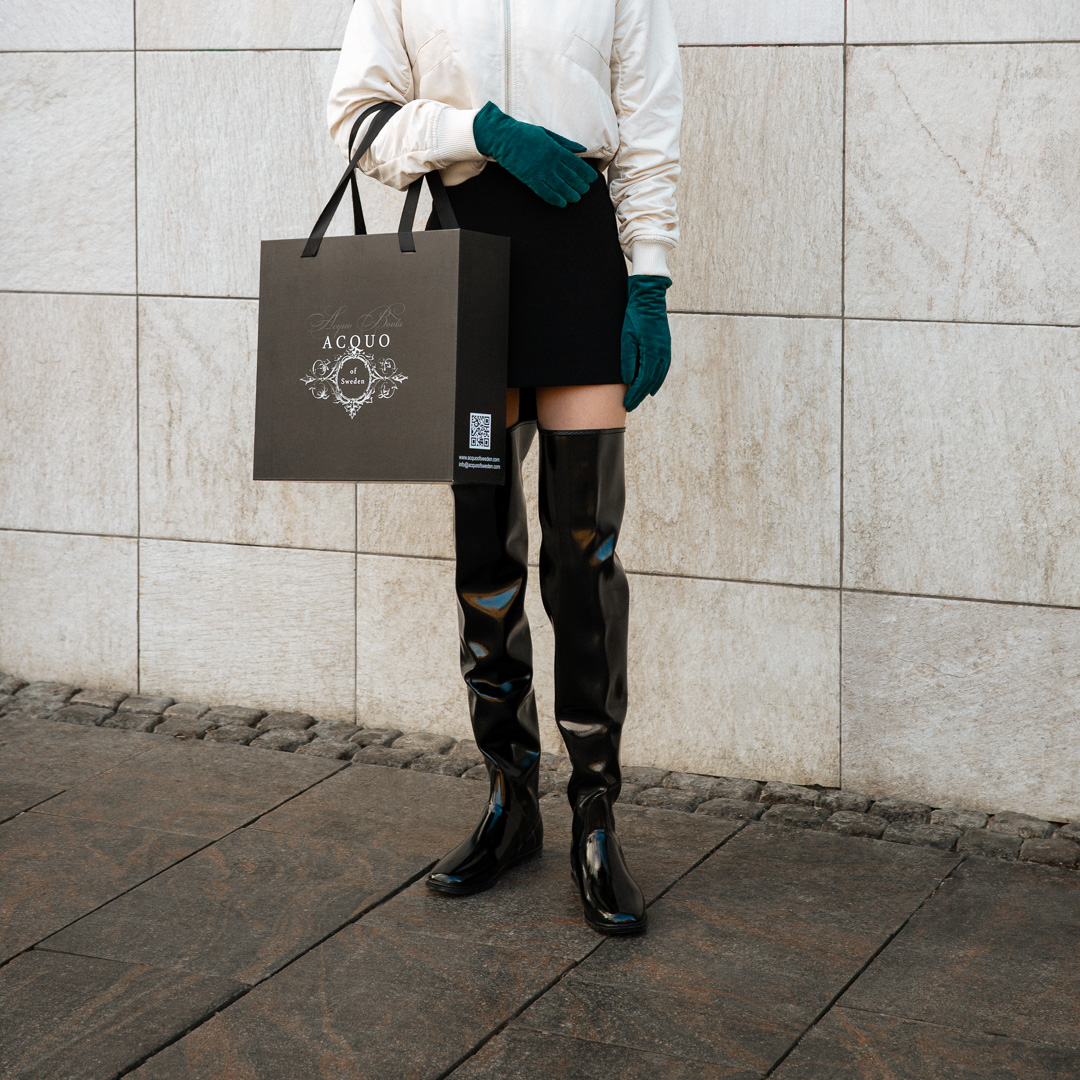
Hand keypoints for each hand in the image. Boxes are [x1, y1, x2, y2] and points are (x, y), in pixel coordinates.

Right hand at [472, 100, 597, 206]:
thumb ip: (565, 143)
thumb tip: (582, 149)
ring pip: (561, 187)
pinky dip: (555, 199)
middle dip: (580, 186)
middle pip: (571, 177)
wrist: (504, 138)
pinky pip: (546, 192)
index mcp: (557, 149)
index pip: (577, 164)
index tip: (592, 179)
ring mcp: (541, 171)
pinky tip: (562, 203)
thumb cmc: (526, 134)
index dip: (586, 173)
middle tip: (584, 190)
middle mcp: (551, 161)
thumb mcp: (548, 134)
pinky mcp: (530, 179)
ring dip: (570, 194)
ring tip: (576, 198)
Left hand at [620, 275, 672, 410]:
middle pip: (651, 382)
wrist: (649, 296)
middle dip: (640, 395)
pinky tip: (653, 384)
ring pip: (658, 376)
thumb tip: (629, 380)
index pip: (642, 381)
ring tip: (641, 398)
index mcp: (651, 353)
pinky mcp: (665, 345)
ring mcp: (665, 350)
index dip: (634, 394)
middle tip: (630, 406)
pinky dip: (658, 379)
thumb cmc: (634, 315)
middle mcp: (661, 354)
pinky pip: (663, 368)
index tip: (626, 404)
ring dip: (649, 389)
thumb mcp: (626, 336)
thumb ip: (628, 359)